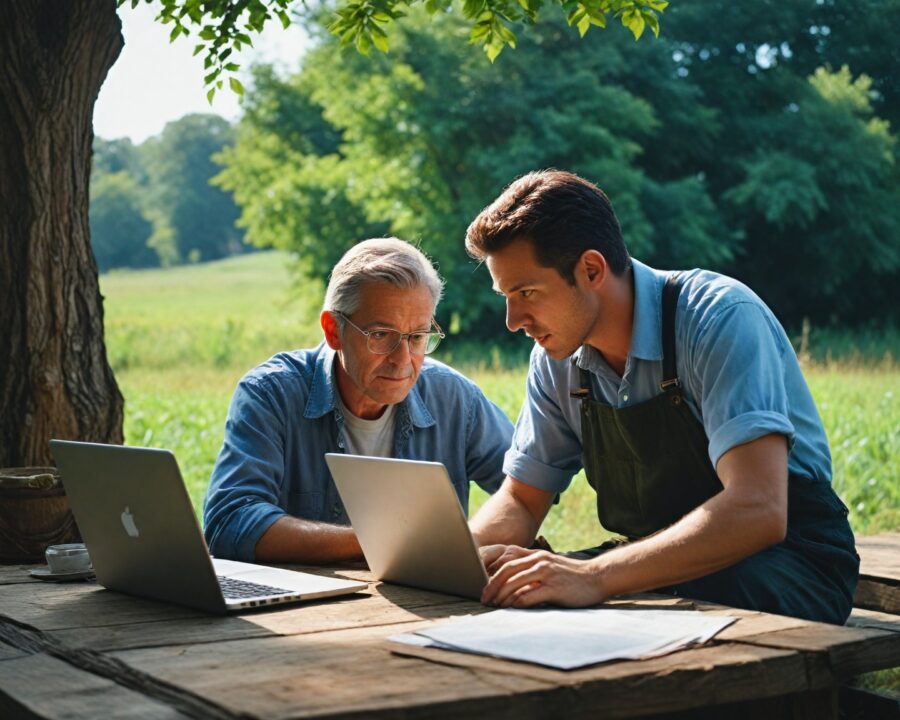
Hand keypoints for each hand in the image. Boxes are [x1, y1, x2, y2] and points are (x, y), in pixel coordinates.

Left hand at [479, 544, 606, 608]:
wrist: (597, 577)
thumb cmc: (571, 576)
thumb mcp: (549, 566)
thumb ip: (531, 570)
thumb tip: (509, 583)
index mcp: (536, 555)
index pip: (506, 560)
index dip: (491, 572)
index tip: (483, 586)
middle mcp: (539, 561)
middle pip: (506, 570)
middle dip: (491, 585)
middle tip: (484, 599)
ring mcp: (547, 573)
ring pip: (515, 582)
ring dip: (501, 596)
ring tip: (495, 606)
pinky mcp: (555, 588)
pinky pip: (529, 595)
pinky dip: (517, 602)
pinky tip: (512, 609)